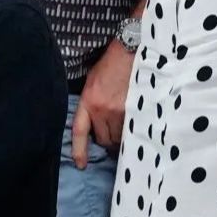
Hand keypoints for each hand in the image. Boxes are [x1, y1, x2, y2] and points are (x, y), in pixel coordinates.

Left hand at [73, 37, 133, 168]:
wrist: (131, 51)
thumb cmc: (111, 65)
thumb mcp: (93, 82)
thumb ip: (92, 103)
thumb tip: (96, 123)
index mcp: (88, 100)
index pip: (80, 131)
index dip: (79, 150)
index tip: (81, 165)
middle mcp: (102, 109)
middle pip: (103, 139)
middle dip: (107, 138)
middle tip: (114, 131)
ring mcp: (120, 111)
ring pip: (118, 137)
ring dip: (121, 136)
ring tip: (126, 125)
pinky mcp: (135, 110)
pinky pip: (133, 131)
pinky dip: (134, 131)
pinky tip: (137, 124)